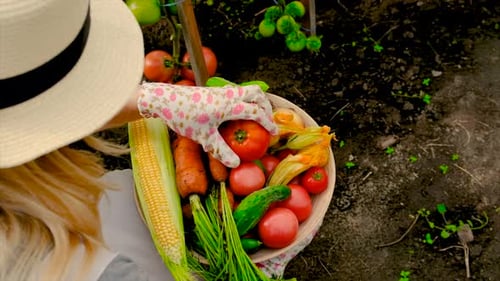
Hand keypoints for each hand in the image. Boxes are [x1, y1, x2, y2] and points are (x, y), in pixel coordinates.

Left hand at [138, 83, 277, 167]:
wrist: (164, 100)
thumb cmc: (184, 118)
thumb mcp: (203, 138)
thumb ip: (221, 150)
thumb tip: (236, 164)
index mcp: (228, 106)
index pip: (255, 111)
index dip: (267, 122)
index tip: (274, 133)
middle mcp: (227, 94)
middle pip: (256, 93)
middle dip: (266, 106)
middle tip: (268, 121)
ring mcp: (221, 90)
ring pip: (246, 89)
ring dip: (256, 101)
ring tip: (257, 116)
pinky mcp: (214, 90)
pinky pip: (236, 91)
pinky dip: (244, 99)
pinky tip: (238, 112)